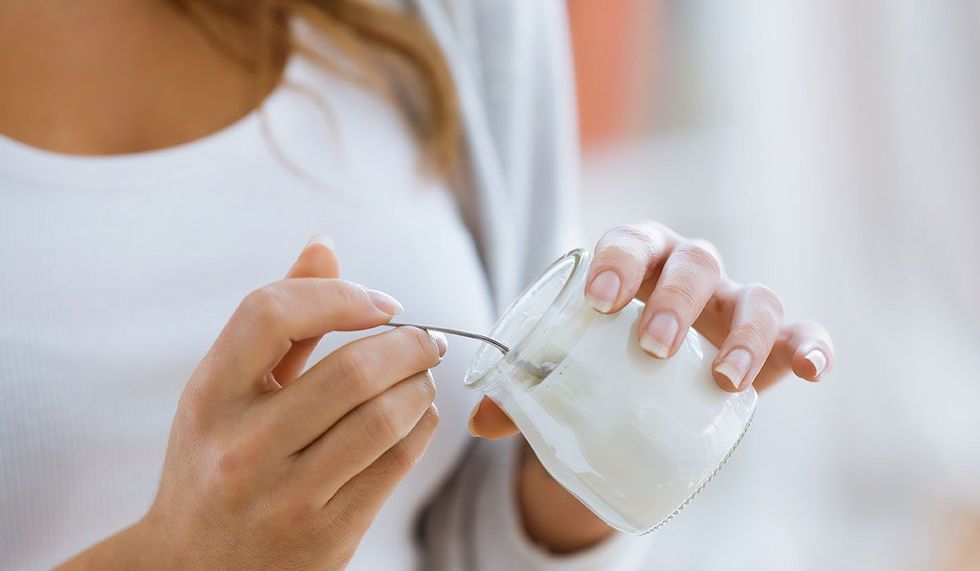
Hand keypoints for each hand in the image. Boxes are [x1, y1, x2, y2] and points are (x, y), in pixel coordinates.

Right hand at [60, 238, 446, 569]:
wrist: (195, 567)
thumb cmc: (214, 461)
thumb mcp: (223, 390)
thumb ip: (276, 321)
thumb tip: (324, 246)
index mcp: (209, 398)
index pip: (270, 314)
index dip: (339, 295)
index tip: (382, 302)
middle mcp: (242, 448)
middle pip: (354, 370)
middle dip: (409, 343)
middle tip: (426, 338)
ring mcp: (286, 497)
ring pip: (387, 417)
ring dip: (421, 384)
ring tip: (423, 375)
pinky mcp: (329, 535)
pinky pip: (398, 463)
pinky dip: (422, 426)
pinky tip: (418, 415)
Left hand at [467, 222, 835, 551]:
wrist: (648, 369)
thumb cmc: (601, 352)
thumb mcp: (564, 362)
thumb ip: (525, 385)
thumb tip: (482, 421)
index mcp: (636, 259)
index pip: (630, 242)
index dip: (617, 263)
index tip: (600, 302)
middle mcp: (688, 271)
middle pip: (694, 263)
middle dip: (675, 300)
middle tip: (652, 346)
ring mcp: (733, 302)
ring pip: (755, 295)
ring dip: (745, 333)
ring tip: (723, 379)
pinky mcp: (772, 339)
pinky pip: (801, 332)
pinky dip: (810, 345)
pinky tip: (809, 370)